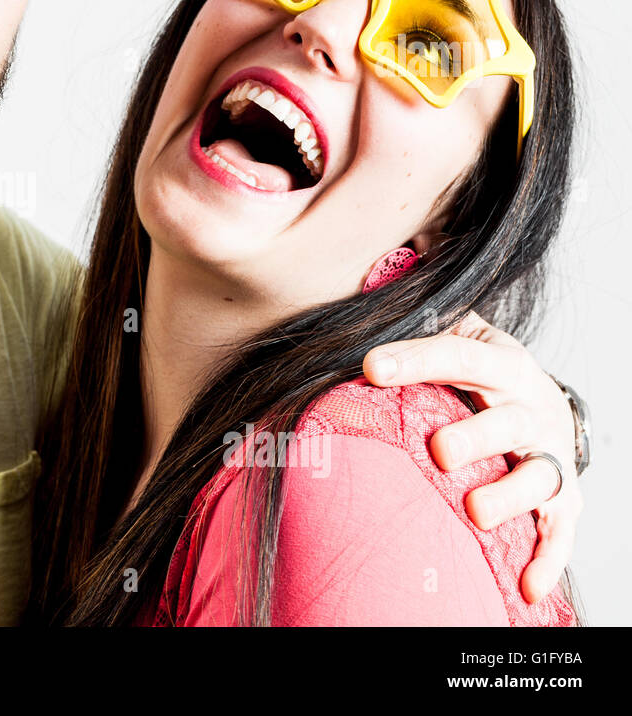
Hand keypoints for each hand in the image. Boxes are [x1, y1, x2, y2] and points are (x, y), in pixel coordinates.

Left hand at [363, 311, 581, 603]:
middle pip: (506, 422)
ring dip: (509, 496)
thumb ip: (414, 334)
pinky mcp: (564, 500)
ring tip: (476, 513)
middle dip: (476, 437)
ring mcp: (549, 456)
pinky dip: (548, 560)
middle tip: (439, 451)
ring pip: (538, 477)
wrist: (544, 402)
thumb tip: (349, 326)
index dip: (416, 359)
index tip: (370, 365)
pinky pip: (560, 533)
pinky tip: (526, 586)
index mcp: (501, 364)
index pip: (458, 355)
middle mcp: (530, 409)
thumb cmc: (481, 374)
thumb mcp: (459, 340)